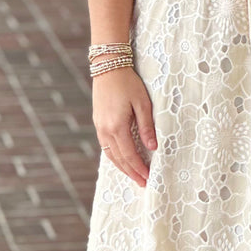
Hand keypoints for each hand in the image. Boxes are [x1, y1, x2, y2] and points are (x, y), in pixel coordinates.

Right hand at [93, 67, 156, 186]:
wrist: (108, 66)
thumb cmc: (128, 83)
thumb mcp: (143, 103)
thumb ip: (147, 126)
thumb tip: (153, 147)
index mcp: (117, 126)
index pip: (130, 155)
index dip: (139, 168)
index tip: (149, 178)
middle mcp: (105, 130)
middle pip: (119, 159)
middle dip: (131, 172)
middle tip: (143, 183)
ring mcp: (99, 126)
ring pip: (110, 154)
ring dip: (122, 167)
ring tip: (134, 176)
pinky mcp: (98, 122)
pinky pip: (106, 146)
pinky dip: (114, 157)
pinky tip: (122, 160)